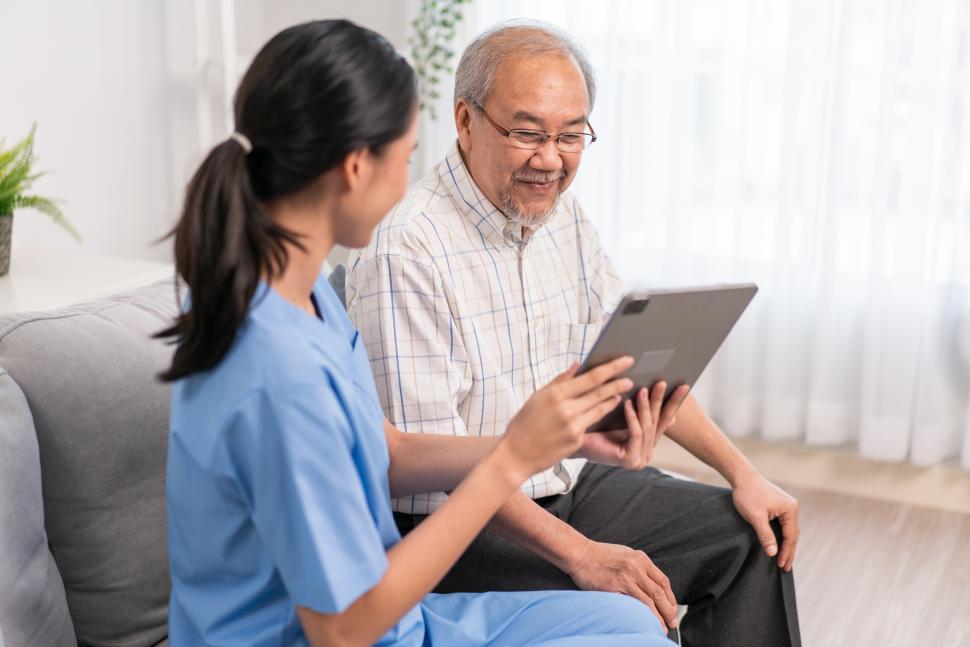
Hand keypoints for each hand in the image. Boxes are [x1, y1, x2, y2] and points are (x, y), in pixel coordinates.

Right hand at [503, 357, 634, 476]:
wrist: (516, 455)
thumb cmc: (524, 424)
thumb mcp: (537, 397)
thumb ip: (560, 381)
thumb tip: (576, 365)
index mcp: (556, 394)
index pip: (592, 377)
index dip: (612, 368)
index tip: (626, 360)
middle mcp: (567, 409)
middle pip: (600, 393)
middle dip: (618, 384)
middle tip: (630, 378)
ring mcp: (574, 426)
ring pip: (601, 409)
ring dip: (613, 399)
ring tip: (622, 392)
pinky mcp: (577, 440)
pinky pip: (592, 424)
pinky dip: (601, 415)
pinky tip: (606, 409)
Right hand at [566, 539, 678, 632]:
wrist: (580, 554)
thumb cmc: (601, 554)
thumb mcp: (626, 554)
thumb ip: (640, 567)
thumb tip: (652, 584)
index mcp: (641, 559)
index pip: (663, 581)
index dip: (670, 598)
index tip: (672, 609)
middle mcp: (636, 568)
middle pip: (659, 594)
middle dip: (668, 611)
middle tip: (672, 622)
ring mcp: (625, 579)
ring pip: (648, 602)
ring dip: (657, 617)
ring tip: (661, 627)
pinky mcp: (613, 589)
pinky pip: (631, 605)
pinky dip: (639, 615)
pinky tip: (642, 622)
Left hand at [575, 382, 690, 468]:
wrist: (572, 440)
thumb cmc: (594, 424)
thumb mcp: (622, 410)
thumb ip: (640, 403)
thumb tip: (659, 386)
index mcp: (646, 441)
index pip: (663, 418)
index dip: (673, 401)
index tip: (684, 385)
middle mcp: (647, 451)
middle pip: (657, 421)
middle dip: (660, 400)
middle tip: (663, 382)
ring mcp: (641, 458)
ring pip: (647, 426)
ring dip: (645, 406)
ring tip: (643, 389)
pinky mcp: (631, 460)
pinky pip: (636, 433)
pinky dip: (633, 417)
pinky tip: (627, 404)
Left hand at [731, 471, 799, 570]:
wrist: (742, 477)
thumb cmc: (747, 495)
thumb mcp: (755, 517)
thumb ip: (765, 535)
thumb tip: (773, 553)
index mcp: (790, 510)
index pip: (790, 536)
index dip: (786, 552)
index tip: (781, 565)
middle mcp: (792, 507)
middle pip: (792, 534)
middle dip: (788, 551)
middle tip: (785, 568)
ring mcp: (787, 506)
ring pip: (789, 530)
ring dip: (786, 545)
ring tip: (784, 560)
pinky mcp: (780, 505)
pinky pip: (784, 525)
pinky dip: (782, 536)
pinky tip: (779, 544)